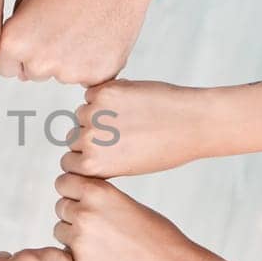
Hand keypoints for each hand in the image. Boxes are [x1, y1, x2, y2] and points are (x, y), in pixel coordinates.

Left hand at [0, 0, 152, 84]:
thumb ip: (16, 33)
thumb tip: (19, 63)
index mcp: (14, 43)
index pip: (6, 67)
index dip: (19, 51)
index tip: (35, 35)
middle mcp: (39, 63)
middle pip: (34, 73)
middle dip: (44, 56)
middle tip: (64, 25)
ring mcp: (71, 72)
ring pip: (63, 74)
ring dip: (70, 59)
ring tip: (85, 25)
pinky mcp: (100, 74)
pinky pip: (90, 75)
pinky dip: (95, 60)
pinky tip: (102, 33)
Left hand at [54, 173, 198, 260]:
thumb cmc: (155, 232)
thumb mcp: (124, 202)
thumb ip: (96, 197)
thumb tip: (71, 196)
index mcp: (97, 191)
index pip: (63, 183)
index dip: (72, 191)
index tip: (83, 199)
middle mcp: (84, 212)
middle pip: (60, 206)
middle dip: (73, 213)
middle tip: (97, 224)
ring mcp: (80, 240)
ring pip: (60, 230)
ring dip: (73, 234)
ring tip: (102, 240)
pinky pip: (67, 253)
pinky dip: (79, 255)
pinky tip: (103, 257)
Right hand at [61, 79, 211, 177]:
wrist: (192, 123)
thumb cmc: (164, 149)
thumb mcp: (126, 168)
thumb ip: (100, 161)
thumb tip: (78, 149)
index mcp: (92, 166)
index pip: (68, 160)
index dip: (85, 155)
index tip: (103, 152)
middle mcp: (89, 141)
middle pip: (73, 136)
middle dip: (90, 135)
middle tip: (120, 134)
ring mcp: (95, 115)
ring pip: (82, 113)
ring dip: (98, 114)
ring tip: (128, 118)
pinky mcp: (105, 92)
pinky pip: (92, 93)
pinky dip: (106, 96)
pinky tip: (130, 103)